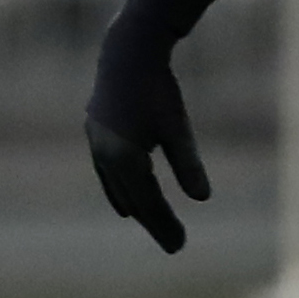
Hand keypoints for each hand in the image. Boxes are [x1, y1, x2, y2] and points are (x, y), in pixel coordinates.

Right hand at [86, 25, 207, 252]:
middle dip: (153, 222)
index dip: (164, 226)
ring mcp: (97, 145)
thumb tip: (203, 199)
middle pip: (133, 201)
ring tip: (151, 224)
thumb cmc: (157, 88)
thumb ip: (188, 163)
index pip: (148, 204)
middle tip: (175, 244)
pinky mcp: (96, 134)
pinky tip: (124, 202)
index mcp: (125, 159)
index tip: (180, 246)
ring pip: (118, 188)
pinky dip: (119, 191)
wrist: (127, 51)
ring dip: (135, 208)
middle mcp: (106, 157)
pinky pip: (107, 174)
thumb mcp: (177, 127)